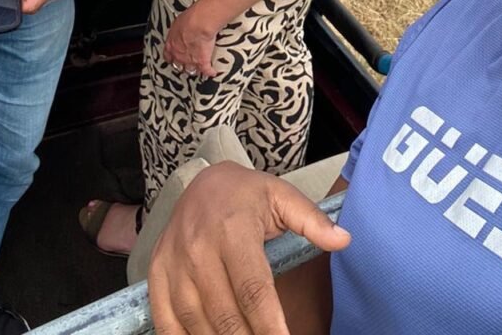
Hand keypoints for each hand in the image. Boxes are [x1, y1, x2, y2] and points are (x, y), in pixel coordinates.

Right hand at [148, 163, 350, 334]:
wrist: (201, 181)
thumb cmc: (246, 194)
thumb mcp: (282, 196)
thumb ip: (312, 220)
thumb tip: (344, 239)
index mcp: (234, 229)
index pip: (253, 288)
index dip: (269, 324)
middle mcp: (199, 248)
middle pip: (224, 313)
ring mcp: (174, 263)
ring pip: (195, 321)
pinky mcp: (157, 273)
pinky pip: (165, 320)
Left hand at [164, 3, 219, 77]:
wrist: (199, 24)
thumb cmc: (189, 20)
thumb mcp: (178, 22)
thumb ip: (178, 30)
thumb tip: (181, 26)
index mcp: (171, 45)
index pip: (168, 56)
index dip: (171, 58)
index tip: (174, 58)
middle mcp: (179, 55)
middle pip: (178, 65)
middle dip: (182, 65)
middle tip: (186, 63)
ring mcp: (190, 60)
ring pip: (191, 70)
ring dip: (195, 69)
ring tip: (198, 68)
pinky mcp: (202, 62)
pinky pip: (206, 71)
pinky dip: (210, 72)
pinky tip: (212, 72)